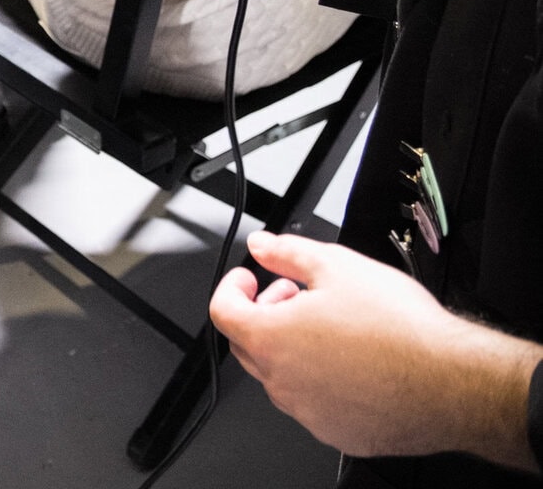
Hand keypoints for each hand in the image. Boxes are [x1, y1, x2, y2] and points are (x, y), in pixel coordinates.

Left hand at [211, 231, 542, 464]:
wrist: (453, 384)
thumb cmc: (401, 331)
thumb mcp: (338, 266)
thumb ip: (289, 253)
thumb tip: (263, 245)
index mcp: (271, 339)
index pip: (222, 311)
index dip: (232, 287)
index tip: (248, 278)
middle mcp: (282, 382)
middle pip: (248, 343)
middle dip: (264, 313)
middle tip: (296, 295)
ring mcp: (308, 412)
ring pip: (281, 375)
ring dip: (292, 346)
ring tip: (332, 326)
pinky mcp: (338, 432)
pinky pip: (314, 404)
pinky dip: (320, 380)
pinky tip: (354, 362)